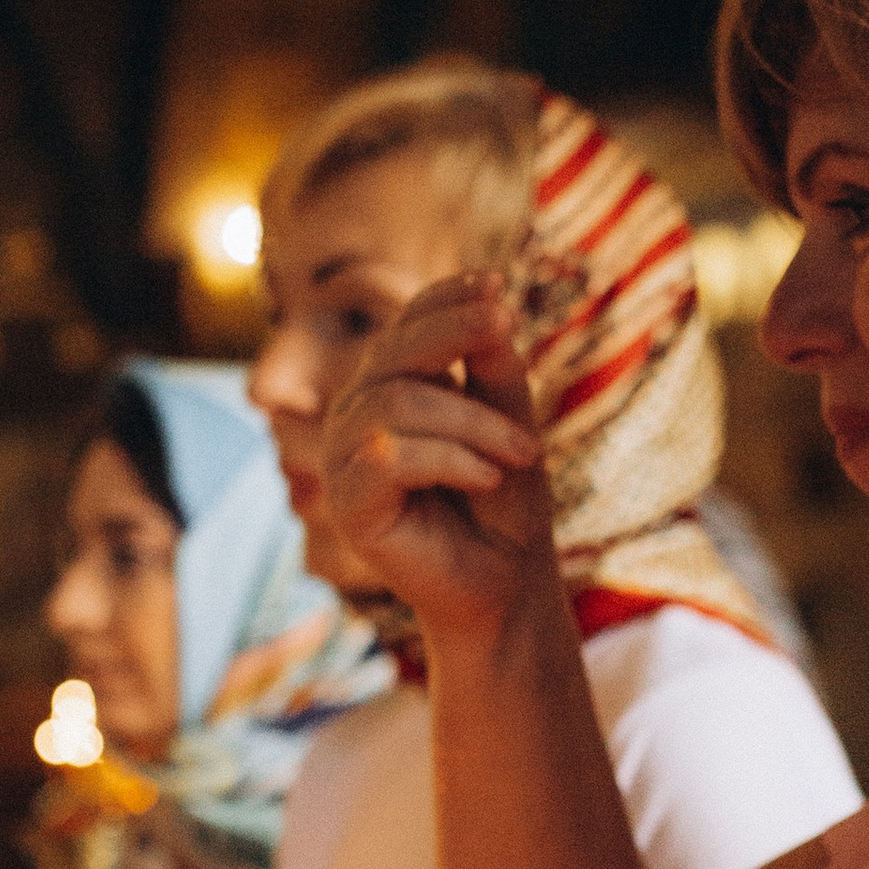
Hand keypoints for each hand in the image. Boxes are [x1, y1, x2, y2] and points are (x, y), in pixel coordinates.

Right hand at [320, 275, 552, 640]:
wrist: (504, 582)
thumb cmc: (505, 499)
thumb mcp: (509, 420)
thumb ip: (494, 368)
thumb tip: (489, 307)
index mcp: (389, 386)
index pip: (406, 323)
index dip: (446, 298)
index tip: (498, 286)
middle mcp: (356, 414)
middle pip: (393, 350)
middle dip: (458, 336)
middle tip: (510, 333)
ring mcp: (345, 459)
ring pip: (396, 401)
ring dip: (472, 421)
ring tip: (524, 453)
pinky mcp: (348, 504)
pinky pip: (391, 457)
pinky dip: (451, 460)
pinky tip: (488, 478)